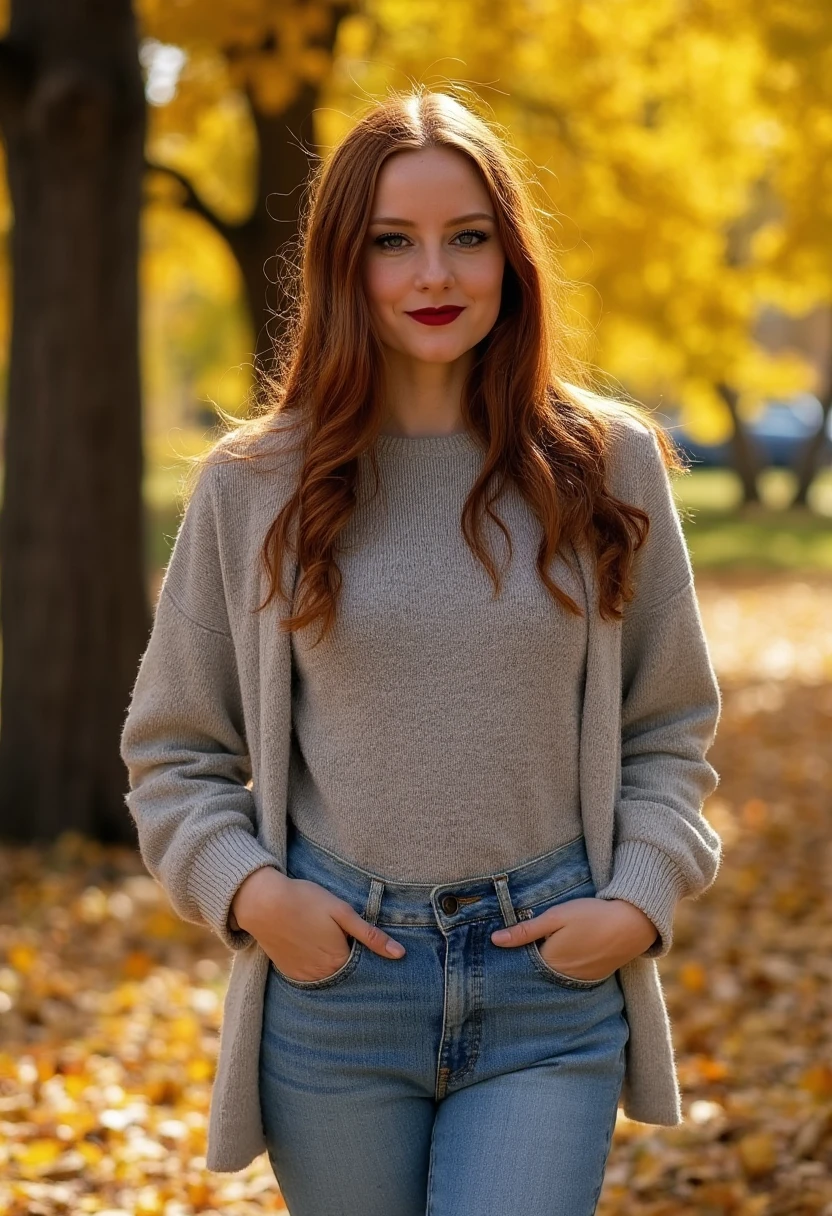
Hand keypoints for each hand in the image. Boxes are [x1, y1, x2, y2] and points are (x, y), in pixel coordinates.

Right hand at [231, 866, 406, 981]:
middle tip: (346, 940)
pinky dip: (317, 967)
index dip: (370, 956)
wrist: (262, 902)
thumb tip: (400, 954)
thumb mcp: (342, 912)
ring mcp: (304, 976)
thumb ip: (371, 935)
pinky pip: (311, 976)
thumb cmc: (305, 901)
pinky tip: (314, 949)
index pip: (365, 967)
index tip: (370, 945)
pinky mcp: (289, 972)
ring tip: (329, 943)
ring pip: (329, 976)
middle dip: (353, 962)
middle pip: (347, 974)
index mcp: (339, 961)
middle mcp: (323, 975)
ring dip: (334, 966)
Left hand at [491, 896, 658, 980]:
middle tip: (519, 946)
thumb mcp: (556, 916)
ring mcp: (579, 980)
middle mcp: (563, 978)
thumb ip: (526, 930)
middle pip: (536, 972)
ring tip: (543, 948)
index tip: (501, 945)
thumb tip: (495, 940)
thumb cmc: (591, 915)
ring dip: (545, 966)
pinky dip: (563, 968)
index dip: (511, 954)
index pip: (521, 964)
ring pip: (552, 976)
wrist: (632, 924)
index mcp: (550, 962)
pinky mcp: (593, 978)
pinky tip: (563, 953)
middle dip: (526, 962)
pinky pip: (569, 977)